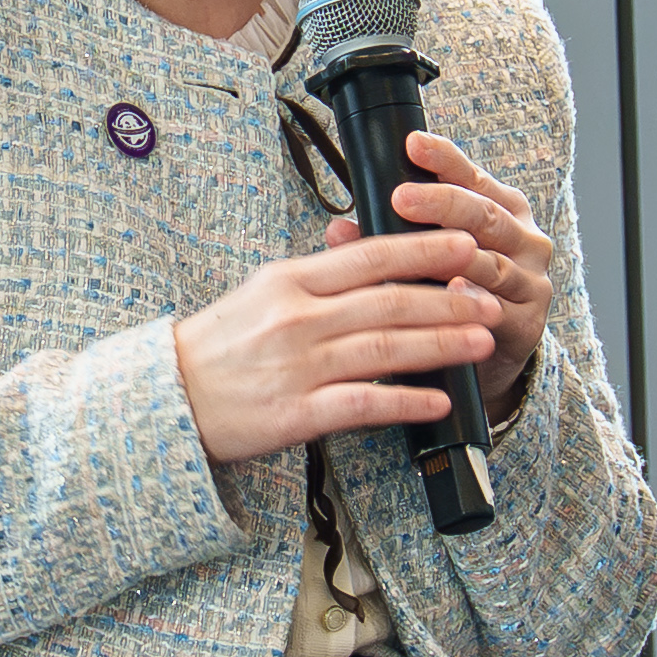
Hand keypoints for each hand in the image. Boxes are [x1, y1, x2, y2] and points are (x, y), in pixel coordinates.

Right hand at [171, 226, 504, 465]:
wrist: (166, 397)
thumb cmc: (218, 346)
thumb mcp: (262, 293)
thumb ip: (317, 277)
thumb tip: (371, 258)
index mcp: (290, 281)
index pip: (368, 257)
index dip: (422, 250)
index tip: (463, 242)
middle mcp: (297, 319)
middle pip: (388, 302)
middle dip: (448, 298)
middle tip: (490, 296)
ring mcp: (298, 367)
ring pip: (384, 348)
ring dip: (440, 344)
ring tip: (481, 340)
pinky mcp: (296, 413)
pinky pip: (362, 404)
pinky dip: (404, 400)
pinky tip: (437, 399)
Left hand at [349, 134, 554, 419]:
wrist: (489, 354)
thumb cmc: (456, 291)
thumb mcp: (429, 258)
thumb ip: (390, 239)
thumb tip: (338, 230)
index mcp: (502, 209)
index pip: (471, 177)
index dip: (443, 159)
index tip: (413, 143)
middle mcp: (523, 238)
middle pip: (484, 214)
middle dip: (442, 203)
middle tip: (402, 196)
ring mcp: (530, 281)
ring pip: (491, 262)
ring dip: (455, 254)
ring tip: (421, 247)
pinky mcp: (528, 322)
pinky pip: (499, 309)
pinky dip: (474, 300)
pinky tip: (454, 292)